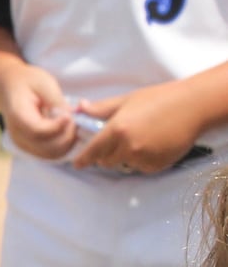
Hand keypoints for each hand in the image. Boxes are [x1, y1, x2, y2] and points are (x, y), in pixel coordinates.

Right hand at [0, 64, 75, 160]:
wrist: (8, 87)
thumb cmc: (26, 82)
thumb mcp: (42, 82)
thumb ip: (56, 100)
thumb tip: (71, 117)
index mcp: (17, 115)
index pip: (39, 131)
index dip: (58, 127)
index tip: (70, 116)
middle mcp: (17, 134)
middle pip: (47, 147)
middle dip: (67, 136)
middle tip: (76, 120)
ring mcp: (23, 143)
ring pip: (52, 154)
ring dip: (68, 143)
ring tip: (72, 125)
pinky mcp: (30, 147)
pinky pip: (52, 154)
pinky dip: (64, 146)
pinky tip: (67, 130)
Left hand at [71, 83, 203, 173]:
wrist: (190, 108)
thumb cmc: (156, 99)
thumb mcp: (125, 100)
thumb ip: (101, 108)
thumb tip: (79, 108)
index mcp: (117, 130)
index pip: (94, 150)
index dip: (84, 158)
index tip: (76, 164)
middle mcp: (129, 148)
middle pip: (107, 161)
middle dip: (104, 155)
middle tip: (111, 141)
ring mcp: (145, 159)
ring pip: (125, 164)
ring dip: (124, 156)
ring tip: (137, 137)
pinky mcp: (159, 166)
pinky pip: (141, 167)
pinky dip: (140, 160)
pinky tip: (149, 143)